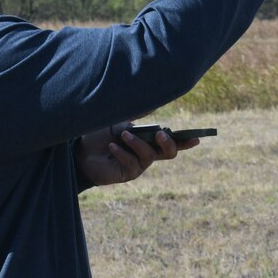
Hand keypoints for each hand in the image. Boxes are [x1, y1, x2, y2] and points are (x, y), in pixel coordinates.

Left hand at [75, 122, 200, 185]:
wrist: (80, 150)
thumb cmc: (100, 133)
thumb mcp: (119, 119)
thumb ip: (136, 114)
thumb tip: (153, 103)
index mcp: (148, 140)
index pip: (171, 141)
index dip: (185, 141)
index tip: (197, 138)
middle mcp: (146, 154)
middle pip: (169, 153)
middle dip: (168, 143)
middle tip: (159, 134)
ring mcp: (137, 165)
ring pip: (149, 156)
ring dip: (138, 144)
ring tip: (123, 135)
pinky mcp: (126, 174)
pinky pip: (131, 163)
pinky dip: (122, 152)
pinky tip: (112, 146)